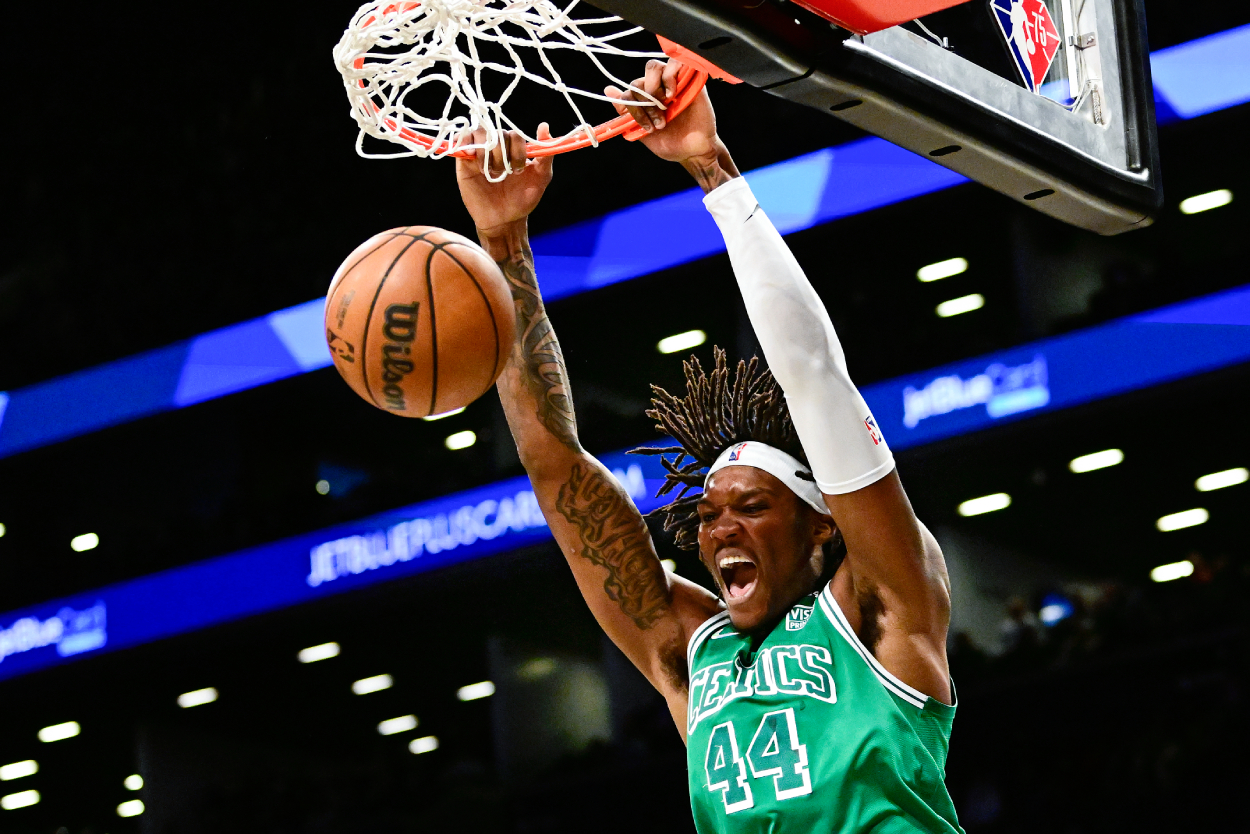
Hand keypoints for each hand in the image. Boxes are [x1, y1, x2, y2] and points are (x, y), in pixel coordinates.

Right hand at [456, 124, 554, 238]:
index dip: (517, 151)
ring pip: (480, 133)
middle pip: (497, 133)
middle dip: (502, 155)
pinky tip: (474, 159)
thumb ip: (546, 155)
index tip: (518, 171)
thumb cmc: (522, 200)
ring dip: (486, 152)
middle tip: (503, 175)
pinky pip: (462, 139)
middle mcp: (498, 146)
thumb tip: (544, 127)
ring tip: (489, 172)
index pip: (515, 134)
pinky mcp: (464, 159)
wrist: (503, 220)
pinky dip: (467, 144)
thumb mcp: (541, 178)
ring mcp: (480, 151)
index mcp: (515, 148)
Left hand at [606, 59, 737, 192]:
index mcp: (645, 100)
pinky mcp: (689, 78)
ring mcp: (672, 82)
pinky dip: (670, 75)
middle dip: (645, 99)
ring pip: (653, 66)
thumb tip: (608, 91)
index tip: (647, 127)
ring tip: (666, 104)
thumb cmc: (670, 143)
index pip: (629, 92)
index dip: (634, 108)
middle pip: (640, 77)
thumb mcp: (643, 132)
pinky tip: (673, 93)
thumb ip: (627, 113)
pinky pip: (676, 62)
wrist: (693, 151)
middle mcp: (657, 88)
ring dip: (655, 86)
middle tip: (659, 119)